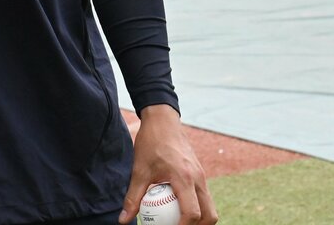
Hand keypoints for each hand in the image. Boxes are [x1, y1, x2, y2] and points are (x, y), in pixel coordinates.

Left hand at [119, 104, 216, 224]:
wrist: (164, 120)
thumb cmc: (151, 143)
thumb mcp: (139, 171)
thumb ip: (133, 197)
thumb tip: (123, 220)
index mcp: (184, 178)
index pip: (192, 213)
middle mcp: (198, 178)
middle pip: (210, 214)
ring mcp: (201, 175)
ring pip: (209, 205)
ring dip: (199, 218)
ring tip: (178, 222)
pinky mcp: (200, 172)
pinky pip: (204, 196)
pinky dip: (196, 207)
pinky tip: (176, 207)